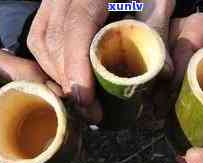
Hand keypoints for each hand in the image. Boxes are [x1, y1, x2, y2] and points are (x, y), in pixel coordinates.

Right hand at [27, 0, 174, 120]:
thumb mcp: (156, 0)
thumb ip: (157, 30)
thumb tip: (163, 72)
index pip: (77, 25)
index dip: (77, 65)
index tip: (84, 98)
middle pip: (55, 39)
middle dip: (69, 80)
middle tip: (91, 112)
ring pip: (43, 41)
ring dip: (58, 76)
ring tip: (82, 101)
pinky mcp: (49, 7)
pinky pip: (40, 38)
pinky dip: (50, 64)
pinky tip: (67, 81)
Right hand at [169, 10, 202, 122]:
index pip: (201, 27)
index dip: (182, 52)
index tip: (175, 85)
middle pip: (178, 31)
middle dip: (164, 64)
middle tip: (161, 99)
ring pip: (173, 39)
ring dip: (162, 69)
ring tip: (159, 101)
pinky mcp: (202, 43)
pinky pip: (177, 49)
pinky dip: (168, 71)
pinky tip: (165, 95)